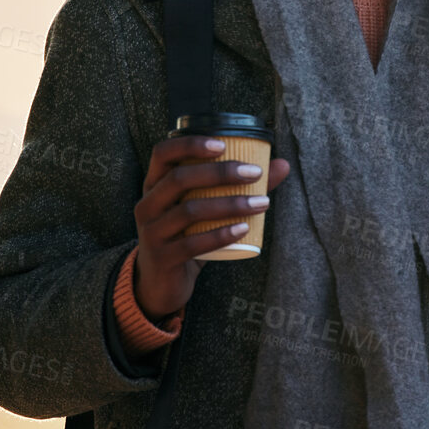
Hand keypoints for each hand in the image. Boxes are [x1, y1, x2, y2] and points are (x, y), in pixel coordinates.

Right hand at [131, 136, 292, 320]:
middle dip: (220, 173)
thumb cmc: (187, 236)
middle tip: (254, 173)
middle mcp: (147, 205)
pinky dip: (220, 235)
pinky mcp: (162, 258)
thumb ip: (240, 186)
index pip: (163, 153)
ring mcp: (151, 232)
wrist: (161, 284)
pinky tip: (244, 229)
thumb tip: (282, 165)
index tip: (223, 144)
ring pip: (189, 211)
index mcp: (154, 185)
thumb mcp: (205, 209)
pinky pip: (192, 244)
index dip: (190, 144)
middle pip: (179, 179)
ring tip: (261, 203)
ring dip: (229, 204)